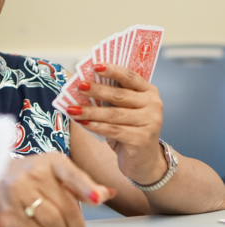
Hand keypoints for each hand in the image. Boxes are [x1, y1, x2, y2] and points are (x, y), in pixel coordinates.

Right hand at [0, 152, 114, 226]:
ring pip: (52, 222)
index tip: (96, 199)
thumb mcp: (53, 170)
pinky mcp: (7, 210)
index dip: (85, 187)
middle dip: (77, 226)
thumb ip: (80, 183)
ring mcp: (18, 191)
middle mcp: (33, 173)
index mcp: (50, 161)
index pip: (71, 173)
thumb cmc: (27, 173)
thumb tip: (108, 193)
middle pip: (65, 206)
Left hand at [67, 63, 166, 183]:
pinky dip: (96, 126)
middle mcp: (153, 104)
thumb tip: (83, 86)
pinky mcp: (142, 139)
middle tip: (79, 86)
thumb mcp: (123, 110)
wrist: (145, 161)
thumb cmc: (130, 130)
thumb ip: (111, 97)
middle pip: (120, 95)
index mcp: (149, 91)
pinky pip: (113, 130)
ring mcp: (150, 122)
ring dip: (90, 111)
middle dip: (97, 89)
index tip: (94, 66)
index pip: (130, 76)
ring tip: (72, 109)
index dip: (112, 70)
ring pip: (114, 114)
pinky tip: (83, 123)